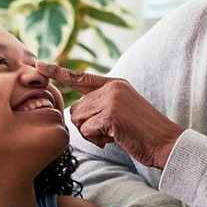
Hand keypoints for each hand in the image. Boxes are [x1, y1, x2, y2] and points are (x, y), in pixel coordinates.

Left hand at [36, 62, 183, 168]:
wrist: (166, 143)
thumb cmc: (143, 133)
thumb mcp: (123, 110)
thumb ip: (102, 104)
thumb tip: (75, 112)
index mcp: (115, 83)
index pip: (81, 77)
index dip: (58, 72)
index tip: (39, 64)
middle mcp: (112, 87)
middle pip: (76, 108)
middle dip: (86, 125)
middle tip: (108, 131)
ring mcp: (112, 99)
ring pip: (79, 119)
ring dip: (92, 133)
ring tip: (114, 134)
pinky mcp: (111, 115)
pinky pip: (87, 130)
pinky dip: (98, 139)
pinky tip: (115, 138)